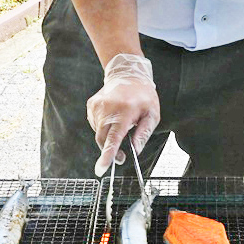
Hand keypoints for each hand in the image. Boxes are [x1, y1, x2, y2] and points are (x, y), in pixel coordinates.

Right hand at [86, 53, 160, 176]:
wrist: (128, 74)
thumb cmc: (144, 96)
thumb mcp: (152, 114)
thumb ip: (144, 133)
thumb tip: (135, 150)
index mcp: (124, 112)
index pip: (114, 138)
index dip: (108, 155)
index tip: (101, 169)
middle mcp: (107, 109)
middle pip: (102, 139)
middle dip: (110, 151)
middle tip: (122, 156)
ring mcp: (97, 106)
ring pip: (98, 133)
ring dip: (108, 136)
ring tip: (122, 124)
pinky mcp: (91, 105)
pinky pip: (95, 124)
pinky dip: (104, 127)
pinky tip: (113, 118)